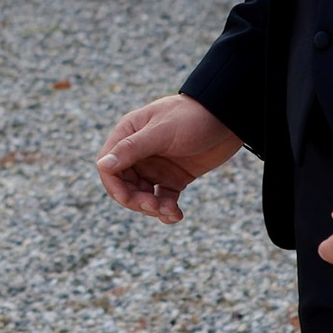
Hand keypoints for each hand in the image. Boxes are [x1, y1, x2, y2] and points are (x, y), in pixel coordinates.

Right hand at [97, 93, 241, 223]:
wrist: (230, 118)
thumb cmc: (193, 117)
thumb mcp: (161, 132)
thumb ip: (131, 149)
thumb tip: (102, 165)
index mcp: (128, 135)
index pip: (109, 167)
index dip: (116, 187)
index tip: (131, 200)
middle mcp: (138, 153)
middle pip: (125, 186)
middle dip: (137, 201)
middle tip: (155, 207)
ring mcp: (156, 166)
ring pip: (143, 196)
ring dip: (153, 208)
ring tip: (172, 211)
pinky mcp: (174, 177)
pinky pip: (163, 199)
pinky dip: (167, 210)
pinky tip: (177, 214)